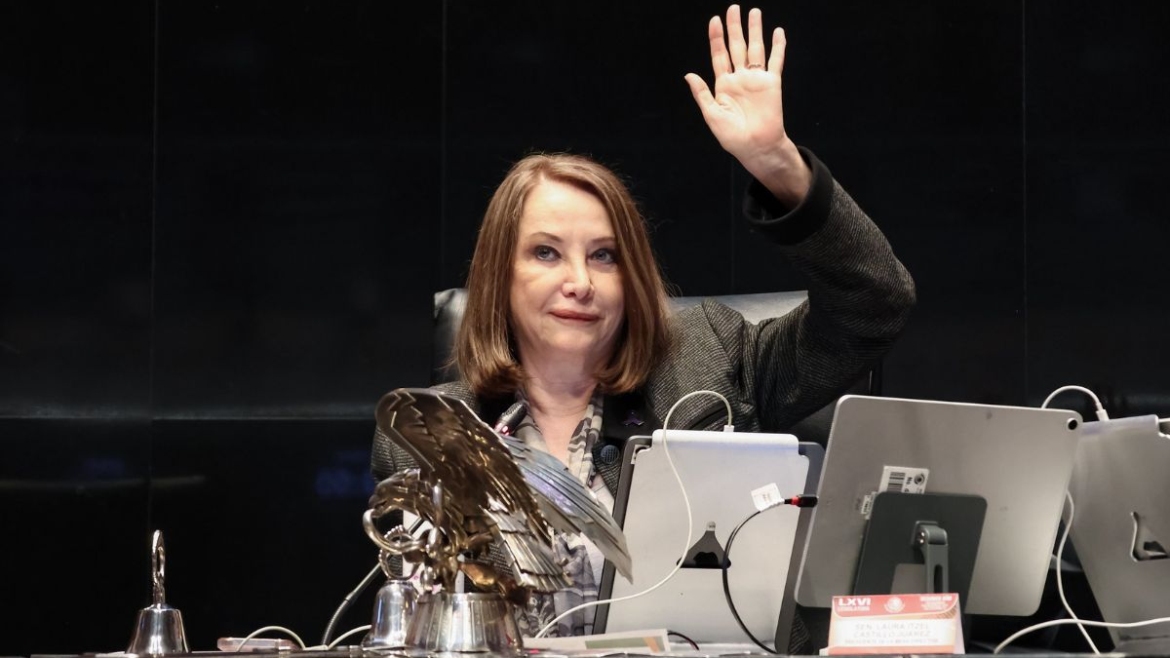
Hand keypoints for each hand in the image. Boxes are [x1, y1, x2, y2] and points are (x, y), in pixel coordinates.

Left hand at [685, 5, 809, 204]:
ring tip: (754, 13)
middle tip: (734, 8)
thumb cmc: (732, 136)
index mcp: (723, 84)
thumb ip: (702, 93)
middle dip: (735, 28)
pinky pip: (775, 61)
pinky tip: (778, 32)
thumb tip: (688, 74)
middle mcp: (740, 78)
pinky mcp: (772, 83)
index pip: (719, 55)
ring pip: (755, 49)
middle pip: (737, 47)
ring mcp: (756, 79)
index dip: (716, 38)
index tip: (714, 20)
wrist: (755, 147)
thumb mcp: (712, 115)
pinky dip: (777, 47)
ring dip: (755, 31)